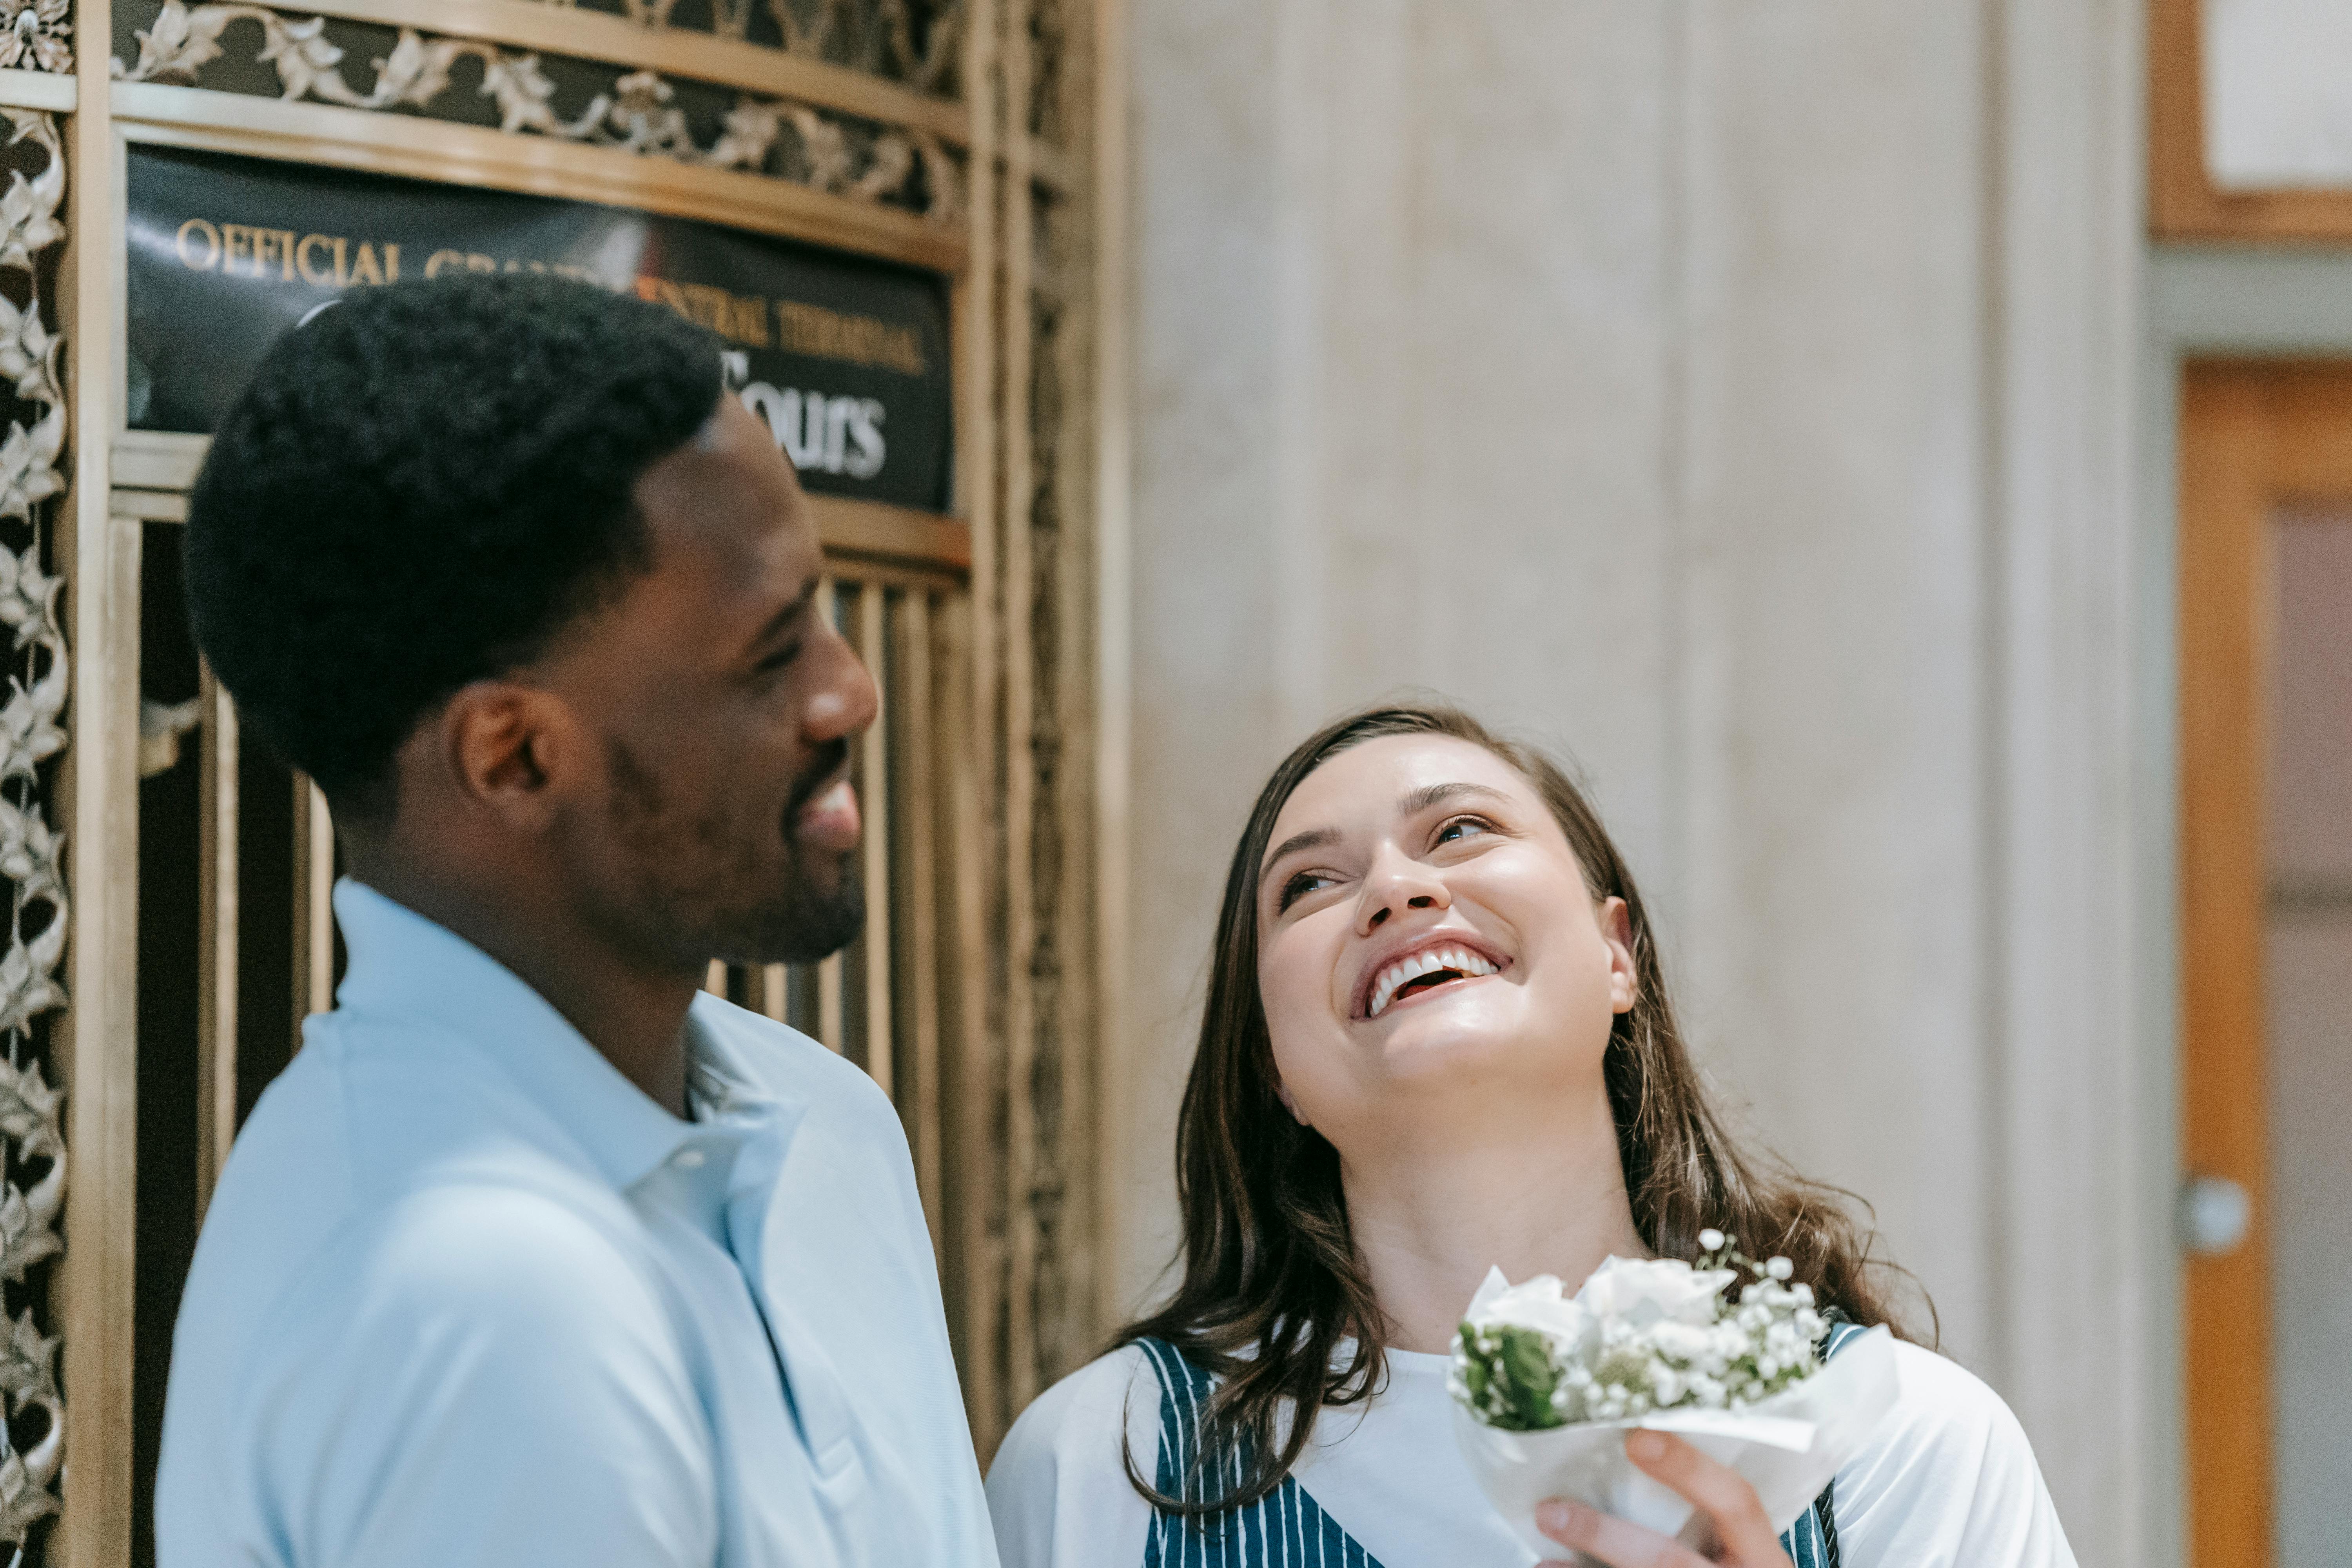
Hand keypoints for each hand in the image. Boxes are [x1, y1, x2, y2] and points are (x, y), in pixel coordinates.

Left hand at [1533, 1430, 1794, 1567]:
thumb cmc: (1733, 1567)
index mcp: (1763, 1556)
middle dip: (1606, 1537)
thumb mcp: (1741, 1546)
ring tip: (1543, 1560)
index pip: (1737, 1503)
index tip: (1636, 1437)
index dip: (1689, 1469)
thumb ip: (1706, 1509)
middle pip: (1670, 1560)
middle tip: (1550, 1512)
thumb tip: (1629, 1444)